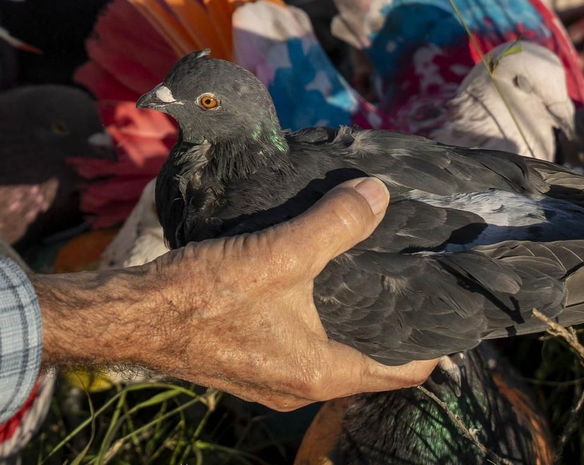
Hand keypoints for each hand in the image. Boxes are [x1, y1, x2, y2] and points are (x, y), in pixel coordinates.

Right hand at [33, 177, 437, 409]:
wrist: (132, 315)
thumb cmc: (205, 294)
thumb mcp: (280, 252)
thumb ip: (334, 224)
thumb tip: (378, 196)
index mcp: (322, 372)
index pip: (404, 373)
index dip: (434, 344)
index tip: (451, 309)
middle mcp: (300, 387)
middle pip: (369, 362)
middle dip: (390, 325)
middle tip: (411, 277)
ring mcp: (269, 379)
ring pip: (329, 351)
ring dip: (348, 319)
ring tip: (366, 270)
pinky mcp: (244, 361)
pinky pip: (296, 343)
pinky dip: (313, 317)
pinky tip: (308, 278)